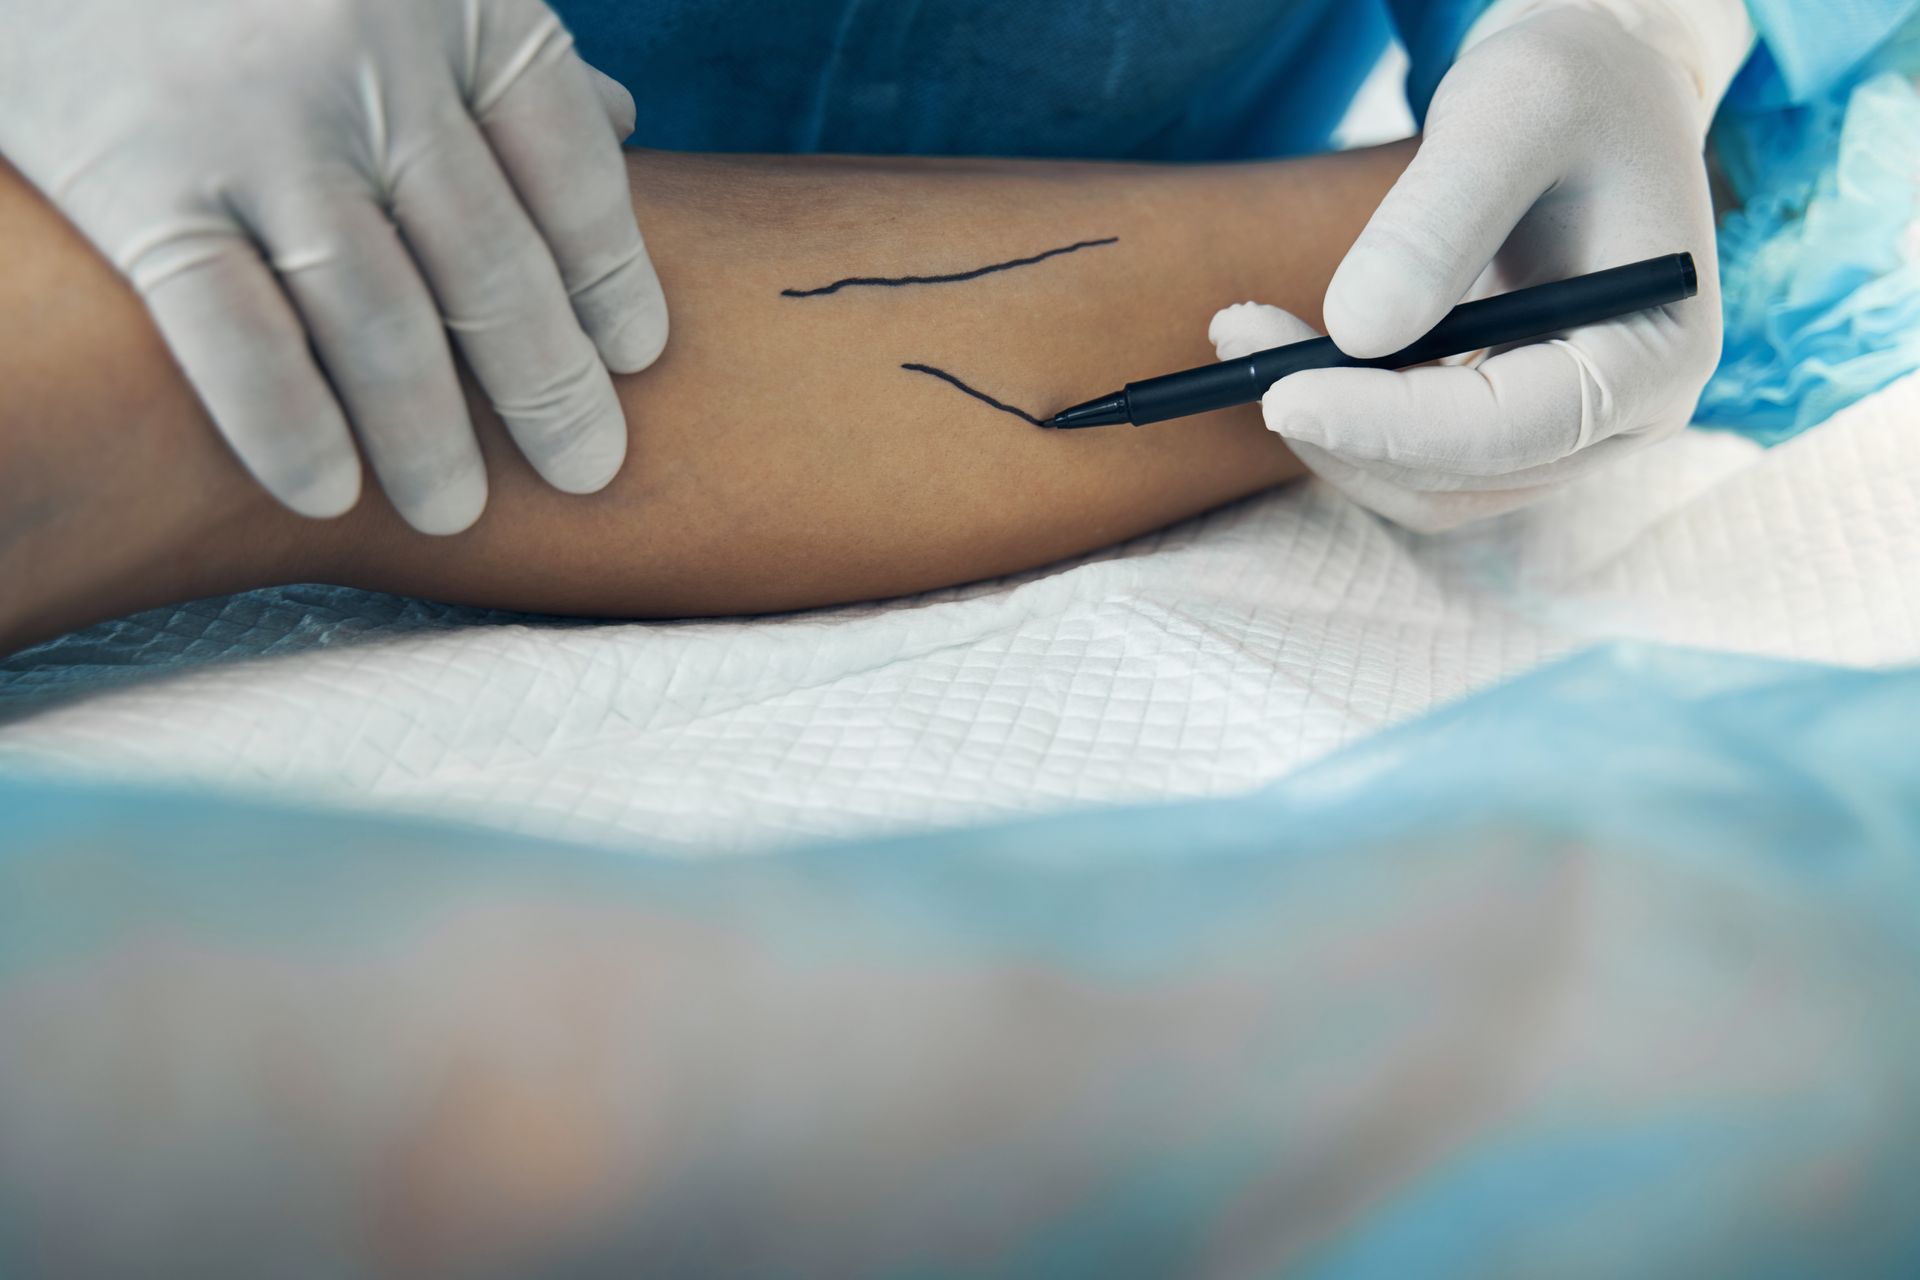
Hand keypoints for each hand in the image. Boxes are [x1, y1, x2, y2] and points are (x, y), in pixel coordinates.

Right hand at [0, 0, 667, 533]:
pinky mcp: (138, 178)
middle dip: (550, 386)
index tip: (637, 358)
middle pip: (494, 264)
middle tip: (589, 470)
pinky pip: (236, 332)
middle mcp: (370, 62)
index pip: (572, 172)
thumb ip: (494, 53)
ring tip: (456, 513)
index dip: (613, 274)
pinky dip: (290, 427)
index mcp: (457, 6)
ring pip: (380, 319)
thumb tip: (624, 114)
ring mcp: (255, 124)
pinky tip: (327, 497)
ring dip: (430, 436)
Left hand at [1211, 4, 1739, 530]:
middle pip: (1457, 475)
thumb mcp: (1510, 111)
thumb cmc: (1571, 82)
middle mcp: (1628, 416)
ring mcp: (1571, 433)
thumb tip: (1354, 334)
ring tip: (1247, 334)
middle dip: (1337, 424)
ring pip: (1423, 486)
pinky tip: (1288, 348)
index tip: (1279, 395)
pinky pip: (1413, 460)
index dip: (1387, 426)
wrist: (1593, 92)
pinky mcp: (1512, 427)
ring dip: (1326, 432)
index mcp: (1658, 352)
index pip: (1510, 429)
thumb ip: (1436, 222)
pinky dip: (1343, 419)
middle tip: (1237, 337)